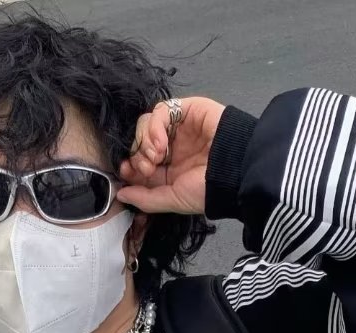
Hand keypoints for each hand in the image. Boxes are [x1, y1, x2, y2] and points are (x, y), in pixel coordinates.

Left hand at [117, 97, 225, 215]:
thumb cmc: (209, 189)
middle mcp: (173, 147)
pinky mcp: (187, 109)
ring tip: (156, 155)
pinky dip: (155, 126)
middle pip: (140, 140)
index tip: (127, 171)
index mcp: (170, 169)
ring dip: (145, 140)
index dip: (130, 165)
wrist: (234, 170)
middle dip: (137, 153)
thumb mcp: (173, 199)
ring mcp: (180, 127)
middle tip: (147, 166)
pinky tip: (162, 142)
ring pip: (147, 123)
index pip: (140, 161)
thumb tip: (121, 195)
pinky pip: (161, 111)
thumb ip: (146, 198)